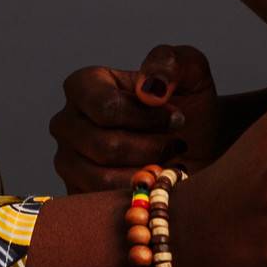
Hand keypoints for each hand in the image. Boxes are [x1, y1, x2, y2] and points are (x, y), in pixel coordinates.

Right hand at [52, 45, 225, 191]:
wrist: (200, 147)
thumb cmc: (189, 106)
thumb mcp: (190, 72)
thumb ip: (170, 63)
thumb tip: (149, 88)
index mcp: (84, 85)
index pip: (105, 107)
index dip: (147, 118)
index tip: (177, 118)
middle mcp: (67, 122)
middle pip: (105, 145)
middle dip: (151, 149)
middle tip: (175, 145)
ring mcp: (67, 160)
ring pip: (102, 178)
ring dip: (146, 174)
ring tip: (167, 164)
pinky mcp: (77, 193)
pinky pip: (101, 203)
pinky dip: (137, 197)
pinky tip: (156, 184)